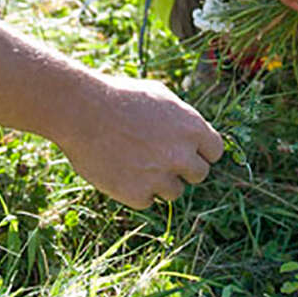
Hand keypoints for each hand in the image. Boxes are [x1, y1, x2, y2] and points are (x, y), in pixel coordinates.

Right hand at [55, 73, 223, 208]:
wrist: (83, 111)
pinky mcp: (137, 194)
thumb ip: (182, 118)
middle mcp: (181, 155)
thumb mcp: (160, 96)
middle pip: (199, 174)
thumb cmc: (119, 97)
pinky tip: (121, 170)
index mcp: (192, 128)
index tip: (187, 151)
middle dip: (182, 168)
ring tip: (136, 162)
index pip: (215, 152)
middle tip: (160, 158)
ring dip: (160, 182)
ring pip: (174, 191)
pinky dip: (136, 190)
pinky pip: (147, 200)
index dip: (200, 151)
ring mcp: (160, 176)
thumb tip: (194, 134)